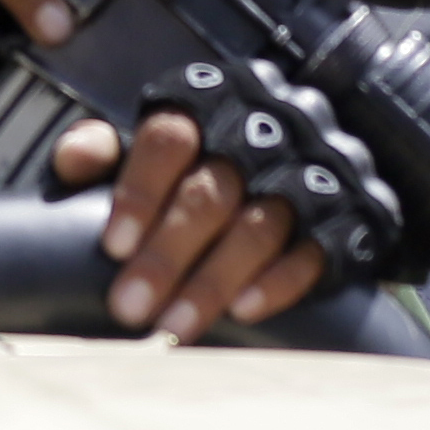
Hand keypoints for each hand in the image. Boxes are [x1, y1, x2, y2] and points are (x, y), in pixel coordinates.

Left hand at [51, 109, 325, 337]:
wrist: (310, 154)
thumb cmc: (206, 154)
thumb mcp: (154, 140)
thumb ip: (109, 148)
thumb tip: (77, 158)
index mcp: (209, 101)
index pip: (168, 140)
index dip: (137, 193)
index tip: (111, 248)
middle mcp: (265, 129)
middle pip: (210, 194)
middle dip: (166, 256)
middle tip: (129, 308)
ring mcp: (313, 172)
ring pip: (259, 228)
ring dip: (212, 283)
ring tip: (173, 328)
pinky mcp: (352, 217)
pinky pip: (315, 253)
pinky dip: (276, 283)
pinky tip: (242, 312)